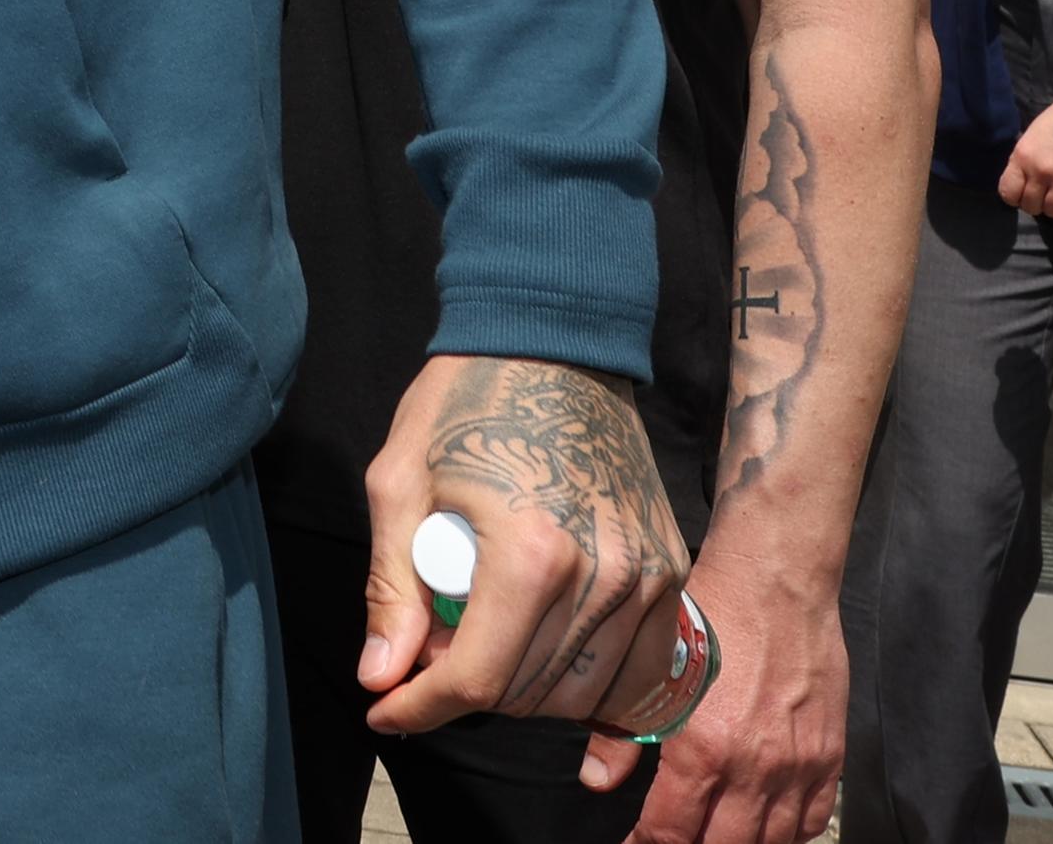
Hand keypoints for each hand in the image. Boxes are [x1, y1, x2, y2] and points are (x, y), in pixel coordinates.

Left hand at [362, 355, 691, 747]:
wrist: (553, 343)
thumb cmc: (465, 402)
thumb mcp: (399, 482)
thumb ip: (394, 588)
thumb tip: (381, 677)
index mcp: (531, 555)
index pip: (478, 679)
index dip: (420, 706)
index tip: (383, 710)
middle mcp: (604, 577)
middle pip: (531, 695)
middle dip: (467, 692)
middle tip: (427, 650)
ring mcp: (648, 578)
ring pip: (585, 694)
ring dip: (525, 692)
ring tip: (480, 639)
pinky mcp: (671, 571)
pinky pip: (637, 667)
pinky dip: (589, 683)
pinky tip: (546, 664)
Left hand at [601, 548, 841, 839]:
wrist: (776, 580)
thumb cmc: (709, 614)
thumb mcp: (650, 669)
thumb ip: (621, 733)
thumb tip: (596, 781)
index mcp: (704, 749)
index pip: (672, 831)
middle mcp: (756, 768)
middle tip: (673, 837)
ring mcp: (799, 766)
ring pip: (773, 842)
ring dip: (740, 843)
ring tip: (714, 833)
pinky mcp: (830, 756)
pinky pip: (814, 819)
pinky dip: (789, 831)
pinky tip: (766, 824)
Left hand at [1002, 72, 1052, 219]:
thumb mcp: (1034, 134)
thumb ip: (1025, 158)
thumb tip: (1022, 180)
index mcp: (1022, 155)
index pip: (1007, 192)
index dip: (1014, 198)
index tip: (1023, 194)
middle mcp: (1041, 170)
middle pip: (1030, 207)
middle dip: (1036, 205)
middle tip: (1045, 196)